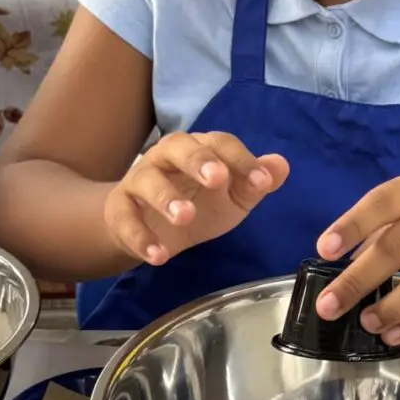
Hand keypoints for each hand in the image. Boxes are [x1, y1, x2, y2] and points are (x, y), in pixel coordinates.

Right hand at [104, 132, 289, 266]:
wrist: (146, 228)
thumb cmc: (196, 204)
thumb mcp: (231, 197)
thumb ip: (254, 183)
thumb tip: (280, 166)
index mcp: (198, 148)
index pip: (220, 143)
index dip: (242, 160)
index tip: (262, 183)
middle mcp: (166, 157)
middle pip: (178, 147)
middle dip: (198, 161)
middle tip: (217, 180)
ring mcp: (139, 181)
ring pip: (147, 180)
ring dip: (166, 197)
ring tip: (185, 217)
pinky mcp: (119, 209)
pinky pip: (125, 219)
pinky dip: (140, 238)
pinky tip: (158, 255)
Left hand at [313, 175, 399, 345]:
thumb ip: (382, 225)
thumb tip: (342, 264)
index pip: (383, 203)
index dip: (353, 226)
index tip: (324, 250)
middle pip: (399, 248)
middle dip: (360, 280)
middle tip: (328, 305)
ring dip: (392, 306)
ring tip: (364, 323)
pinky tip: (392, 335)